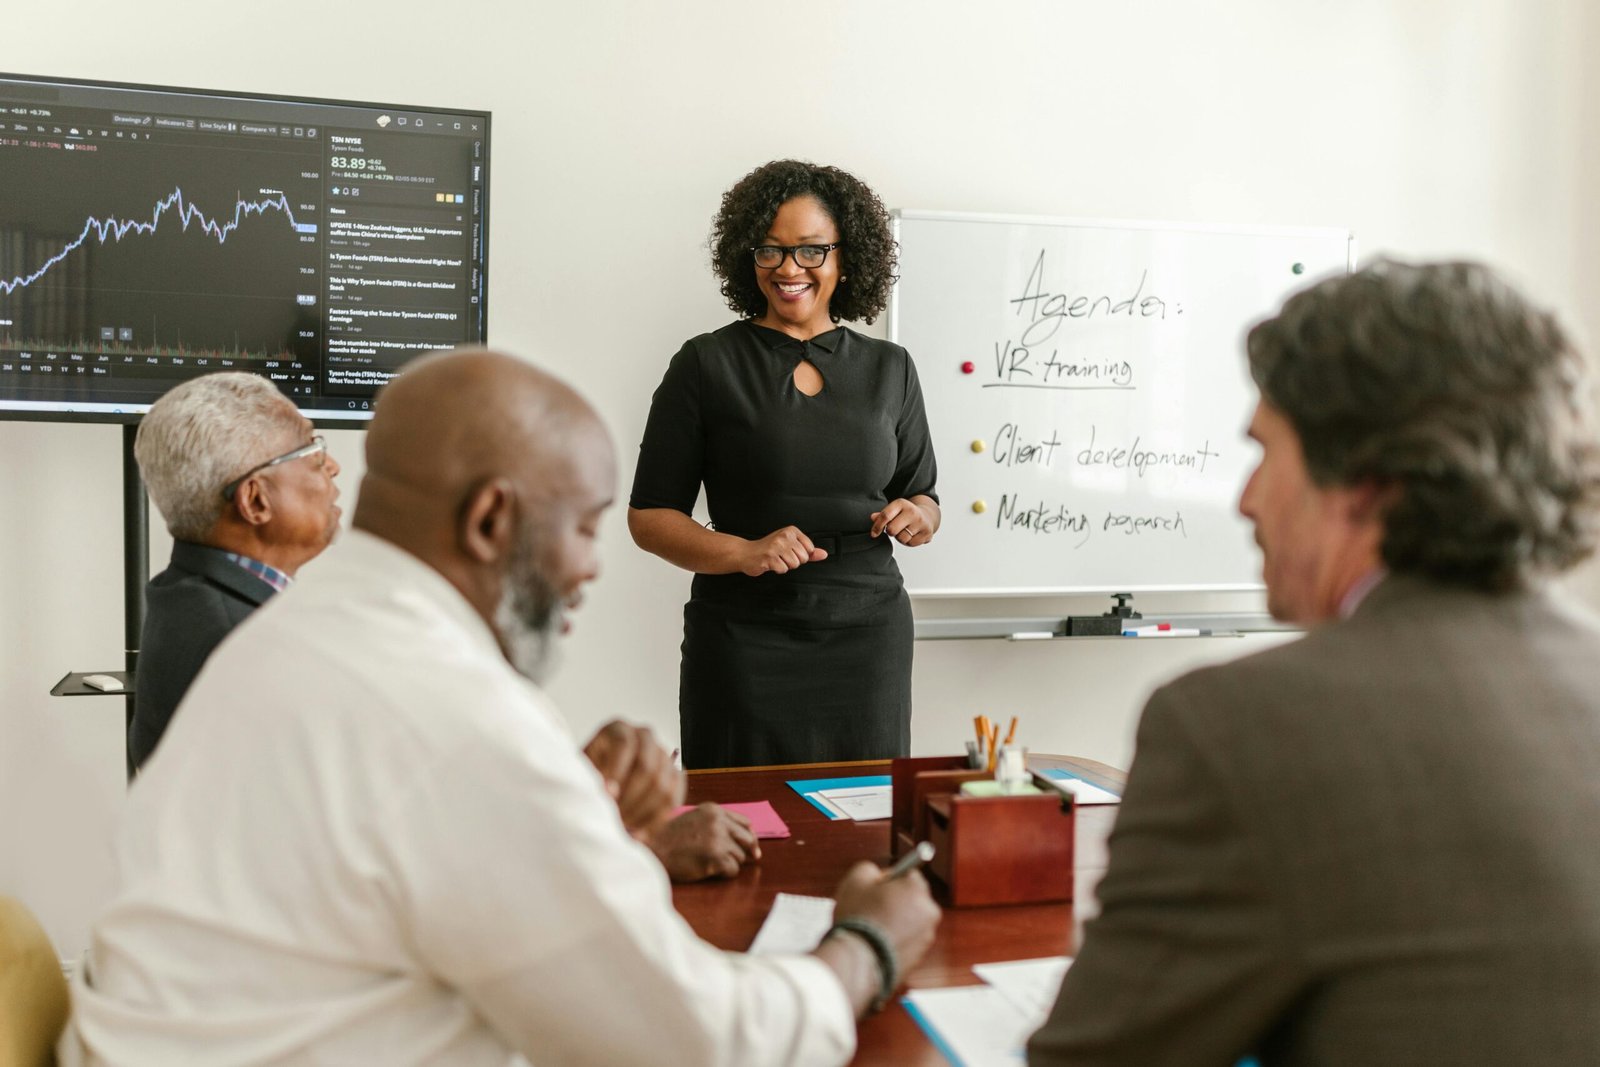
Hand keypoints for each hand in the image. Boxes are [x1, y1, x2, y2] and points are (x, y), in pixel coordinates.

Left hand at [583, 720, 682, 836]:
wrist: (600, 784)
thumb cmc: (585, 777)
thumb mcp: (581, 772)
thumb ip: (591, 780)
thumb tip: (608, 795)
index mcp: (618, 729)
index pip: (623, 745)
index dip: (615, 772)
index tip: (606, 797)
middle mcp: (644, 736)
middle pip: (646, 767)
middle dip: (630, 799)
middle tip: (614, 819)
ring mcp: (662, 755)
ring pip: (662, 786)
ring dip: (642, 813)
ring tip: (623, 828)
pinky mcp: (675, 775)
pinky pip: (673, 799)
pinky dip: (657, 821)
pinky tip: (639, 834)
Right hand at [646, 803, 759, 881]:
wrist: (653, 850)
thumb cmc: (670, 838)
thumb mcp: (694, 819)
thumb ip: (717, 823)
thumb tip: (748, 837)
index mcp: (714, 810)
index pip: (745, 823)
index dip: (749, 836)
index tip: (751, 847)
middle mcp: (718, 821)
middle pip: (748, 839)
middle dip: (747, 851)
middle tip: (747, 859)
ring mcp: (718, 839)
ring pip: (740, 857)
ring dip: (730, 863)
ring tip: (711, 864)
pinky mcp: (715, 857)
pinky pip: (733, 870)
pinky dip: (724, 874)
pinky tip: (709, 871)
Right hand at [741, 526, 827, 575]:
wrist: (746, 553)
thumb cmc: (769, 549)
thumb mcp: (790, 546)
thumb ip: (809, 551)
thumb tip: (824, 554)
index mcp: (791, 531)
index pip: (809, 549)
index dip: (801, 554)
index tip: (789, 551)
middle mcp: (784, 536)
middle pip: (803, 558)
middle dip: (793, 561)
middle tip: (781, 556)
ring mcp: (776, 546)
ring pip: (794, 565)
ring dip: (785, 566)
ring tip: (776, 559)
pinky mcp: (769, 557)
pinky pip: (783, 569)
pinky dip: (777, 569)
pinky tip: (770, 563)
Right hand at [832, 860, 940, 969]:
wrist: (858, 961)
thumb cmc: (858, 918)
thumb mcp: (856, 879)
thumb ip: (870, 869)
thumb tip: (877, 875)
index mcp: (917, 889)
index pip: (909, 874)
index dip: (890, 880)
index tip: (876, 888)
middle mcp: (929, 912)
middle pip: (913, 899)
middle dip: (896, 901)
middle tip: (872, 908)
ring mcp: (926, 937)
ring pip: (910, 922)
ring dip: (897, 922)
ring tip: (872, 929)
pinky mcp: (919, 958)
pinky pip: (907, 942)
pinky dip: (896, 941)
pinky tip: (877, 944)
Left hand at [870, 499, 933, 546]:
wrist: (927, 516)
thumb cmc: (905, 514)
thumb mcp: (894, 511)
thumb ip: (882, 515)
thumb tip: (872, 517)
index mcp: (901, 503)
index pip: (885, 516)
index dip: (877, 526)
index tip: (874, 534)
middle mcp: (912, 511)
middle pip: (892, 530)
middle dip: (891, 532)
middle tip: (895, 528)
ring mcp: (921, 522)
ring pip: (901, 538)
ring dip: (900, 538)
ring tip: (904, 531)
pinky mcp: (927, 533)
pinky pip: (911, 543)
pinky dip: (909, 542)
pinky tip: (912, 535)